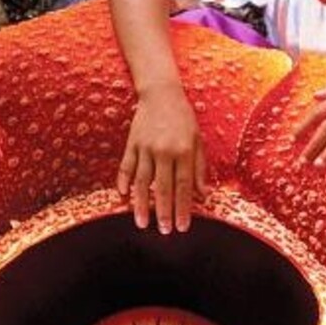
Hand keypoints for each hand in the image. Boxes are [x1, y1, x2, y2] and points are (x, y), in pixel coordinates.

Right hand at [116, 82, 206, 232]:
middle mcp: (164, 151)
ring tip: (142, 223)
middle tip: (164, 231)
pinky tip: (122, 196)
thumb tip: (203, 195)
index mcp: (183, 151)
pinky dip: (123, 182)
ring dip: (141, 204)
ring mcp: (145, 147)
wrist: (161, 93)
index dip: (183, 208)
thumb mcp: (198, 140)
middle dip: (164, 212)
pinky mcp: (131, 143)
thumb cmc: (183, 118)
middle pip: (163, 188)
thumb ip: (199, 168)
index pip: (183, 186)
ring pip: (142, 181)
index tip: (183, 227)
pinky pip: (126, 166)